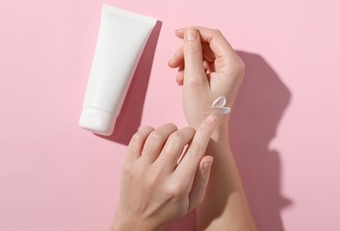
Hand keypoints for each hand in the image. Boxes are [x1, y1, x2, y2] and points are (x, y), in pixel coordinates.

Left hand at [111, 115, 217, 230]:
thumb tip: (208, 156)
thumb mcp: (191, 201)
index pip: (195, 151)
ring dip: (169, 128)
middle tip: (189, 134)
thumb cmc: (167, 210)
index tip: (211, 119)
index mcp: (178, 186)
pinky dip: (149, 130)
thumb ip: (202, 179)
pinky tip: (155, 136)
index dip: (205, 131)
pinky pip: (138, 137)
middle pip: (177, 139)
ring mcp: (141, 169)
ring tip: (173, 133)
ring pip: (157, 135)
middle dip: (187, 131)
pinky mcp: (128, 164)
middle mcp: (159, 176)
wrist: (137, 221)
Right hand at [168, 27, 244, 128]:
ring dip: (187, 61)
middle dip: (187, 51)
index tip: (177, 34)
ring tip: (178, 77)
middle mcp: (232, 65)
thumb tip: (190, 32)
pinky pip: (203, 64)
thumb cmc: (203, 110)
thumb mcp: (193, 79)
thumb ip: (191, 53)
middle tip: (172, 62)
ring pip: (203, 54)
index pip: (214, 36)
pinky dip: (191, 69)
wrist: (207, 131)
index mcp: (232, 64)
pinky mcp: (219, 77)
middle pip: (207, 45)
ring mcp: (226, 71)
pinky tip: (182, 80)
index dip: (194, 32)